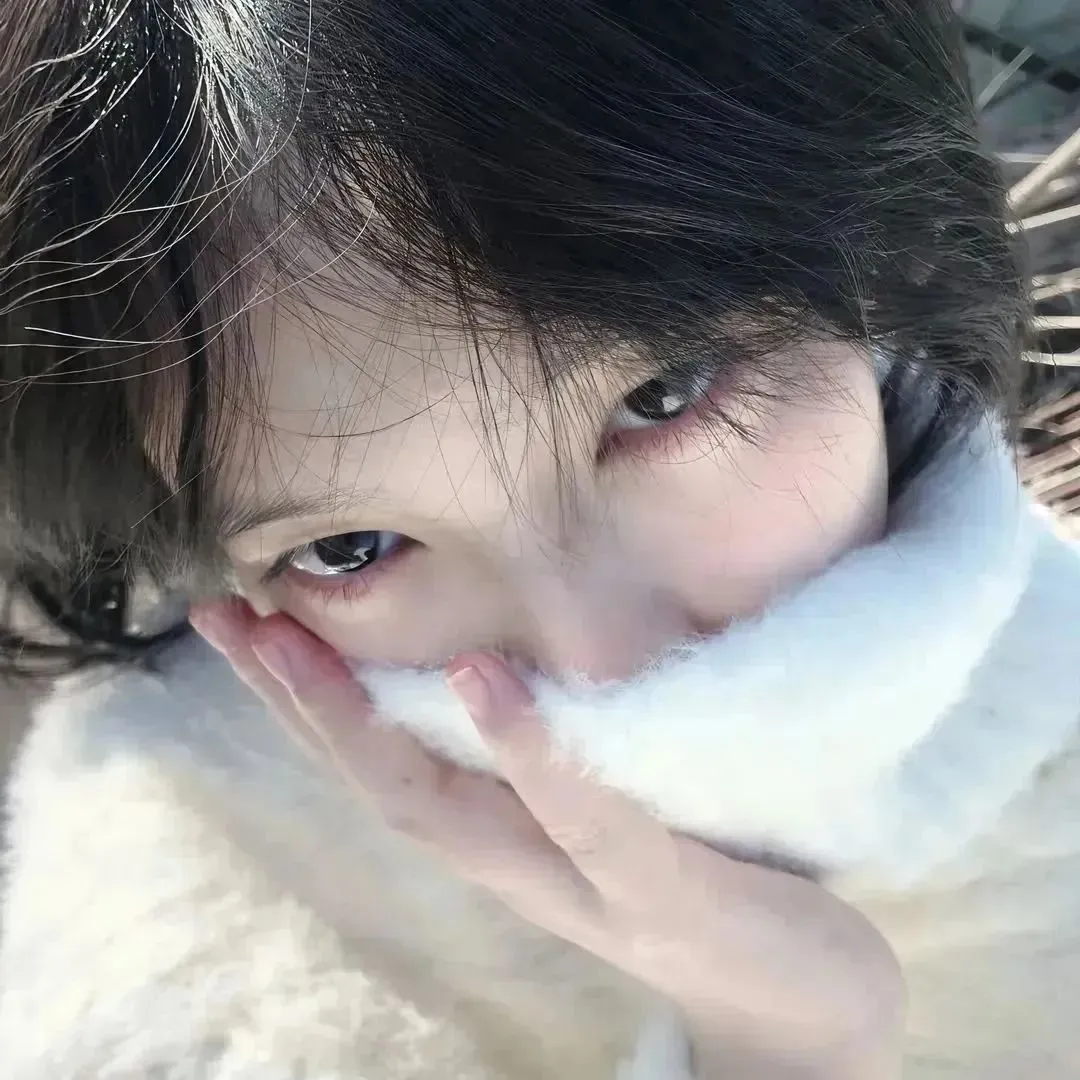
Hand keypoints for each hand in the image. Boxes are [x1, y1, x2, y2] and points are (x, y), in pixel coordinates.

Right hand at [192, 600, 904, 1079]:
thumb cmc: (692, 867)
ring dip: (369, 725)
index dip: (299, 693)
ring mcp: (581, 879)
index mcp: (500, 831)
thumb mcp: (602, 800)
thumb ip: (548, 748)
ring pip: (450, 807)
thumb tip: (491, 648)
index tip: (233, 616)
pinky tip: (486, 685)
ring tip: (301, 644)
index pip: (379, 755)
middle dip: (297, 700)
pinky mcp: (662, 886)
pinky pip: (586, 815)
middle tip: (227, 618)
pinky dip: (530, 752)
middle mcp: (513, 861)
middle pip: (380, 779)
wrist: (801, 994)